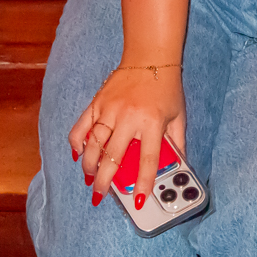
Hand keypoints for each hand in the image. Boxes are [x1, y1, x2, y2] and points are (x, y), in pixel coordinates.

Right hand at [69, 65, 185, 209]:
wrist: (150, 57)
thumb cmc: (167, 87)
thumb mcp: (178, 115)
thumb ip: (178, 141)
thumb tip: (179, 164)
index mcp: (152, 123)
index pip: (148, 159)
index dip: (144, 182)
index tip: (140, 199)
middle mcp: (129, 118)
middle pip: (113, 157)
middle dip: (105, 181)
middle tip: (100, 195)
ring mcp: (109, 110)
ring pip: (93, 145)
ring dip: (89, 166)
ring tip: (90, 179)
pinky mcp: (97, 103)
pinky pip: (81, 127)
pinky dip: (76, 143)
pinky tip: (78, 154)